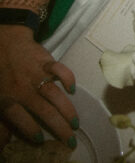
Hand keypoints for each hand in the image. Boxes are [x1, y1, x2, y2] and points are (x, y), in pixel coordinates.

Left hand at [0, 26, 76, 146]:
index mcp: (8, 99)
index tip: (41, 141)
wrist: (4, 43)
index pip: (20, 119)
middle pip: (43, 111)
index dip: (31, 131)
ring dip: (66, 110)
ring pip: (54, 95)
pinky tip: (72, 88)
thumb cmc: (0, 73)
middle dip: (58, 128)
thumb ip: (5, 117)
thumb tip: (4, 143)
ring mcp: (36, 75)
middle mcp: (23, 89)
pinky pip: (60, 70)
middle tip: (71, 140)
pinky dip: (67, 78)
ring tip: (75, 123)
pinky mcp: (46, 62)